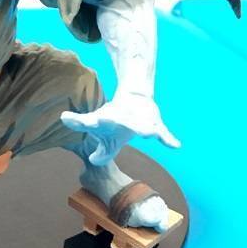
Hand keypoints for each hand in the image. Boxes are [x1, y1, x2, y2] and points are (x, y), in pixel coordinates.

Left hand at [61, 92, 179, 165]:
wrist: (137, 102)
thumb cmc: (115, 120)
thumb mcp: (102, 133)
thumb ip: (92, 139)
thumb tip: (79, 139)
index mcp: (106, 120)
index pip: (91, 122)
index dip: (82, 121)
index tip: (70, 118)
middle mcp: (121, 119)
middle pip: (113, 120)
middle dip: (108, 119)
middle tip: (101, 117)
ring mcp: (139, 122)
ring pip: (140, 127)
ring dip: (142, 129)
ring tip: (146, 133)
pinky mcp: (154, 125)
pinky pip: (162, 134)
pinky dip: (168, 139)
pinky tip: (176, 146)